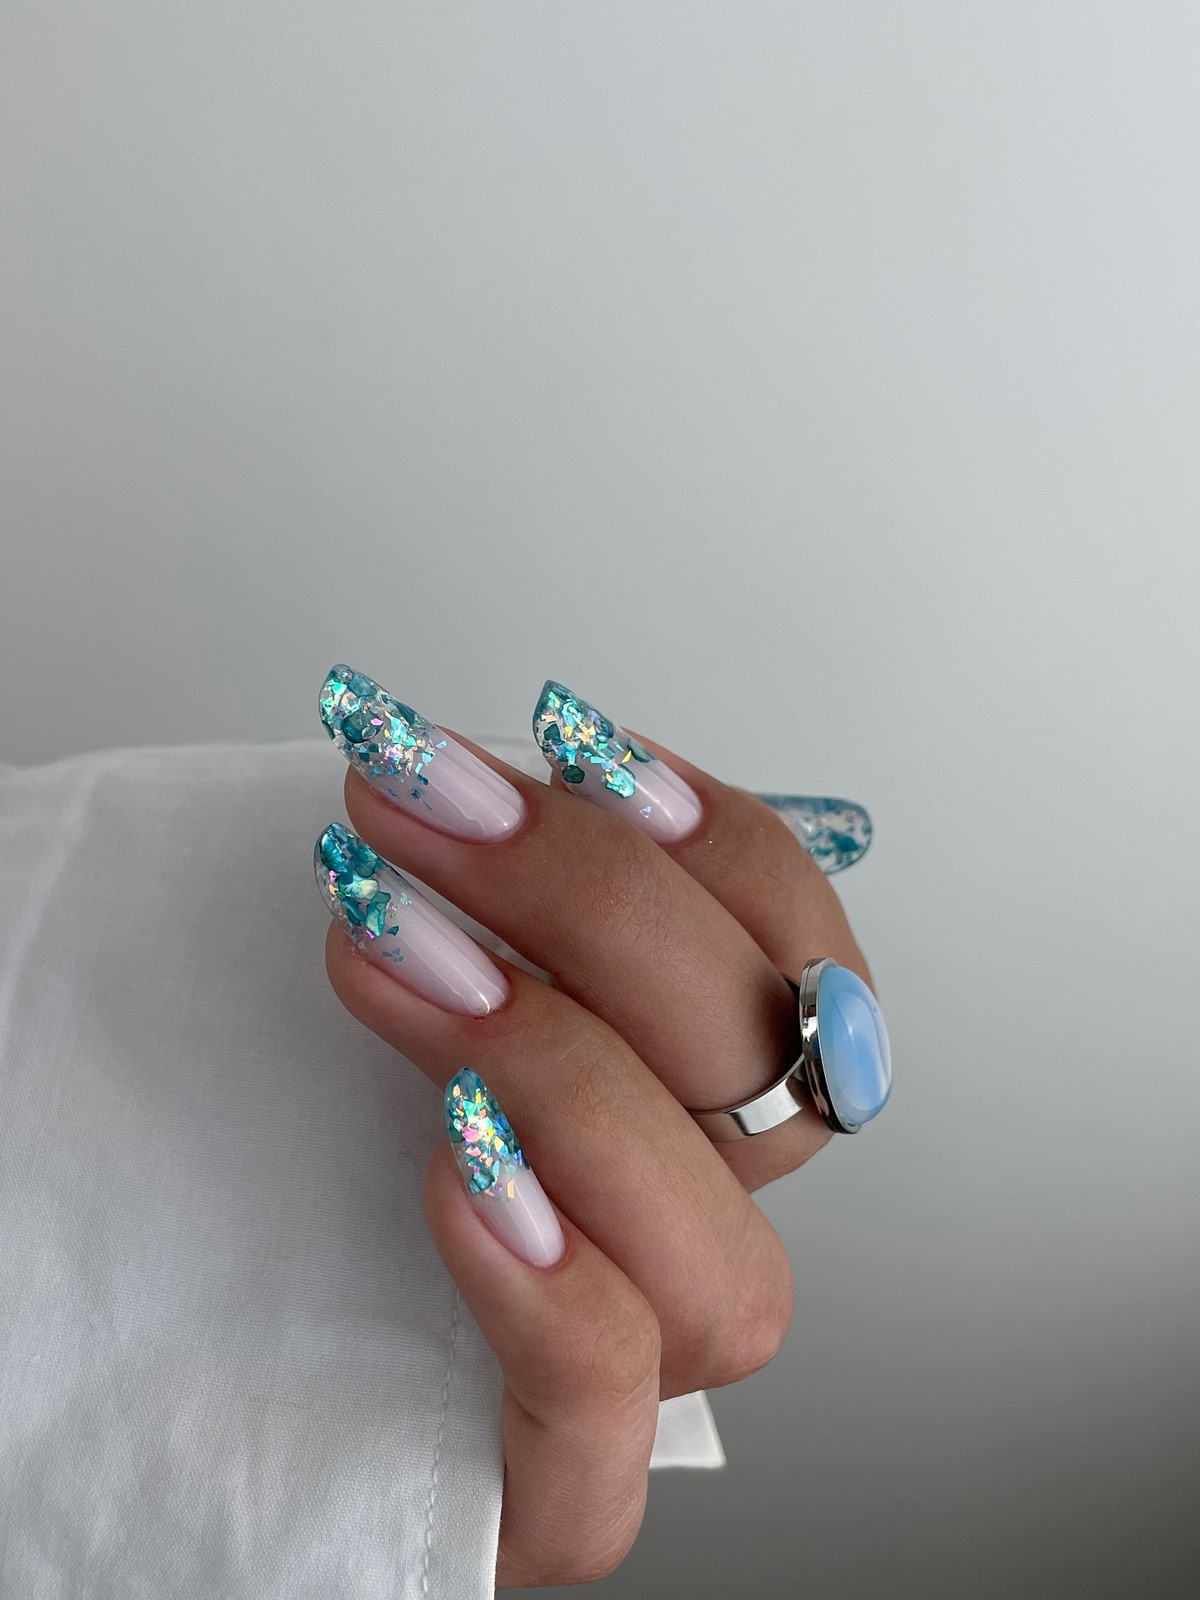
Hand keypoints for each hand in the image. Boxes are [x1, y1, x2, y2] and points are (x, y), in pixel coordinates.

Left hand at [315, 669, 883, 1585]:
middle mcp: (705, 1217)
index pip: (795, 947)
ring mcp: (648, 1362)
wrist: (238, 1348)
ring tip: (404, 971)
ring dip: (570, 1080)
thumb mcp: (429, 971)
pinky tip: (457, 1176)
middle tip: (419, 807)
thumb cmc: (337, 1133)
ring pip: (721, 1259)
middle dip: (591, 903)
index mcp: (711, 1091)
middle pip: (756, 1065)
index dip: (709, 834)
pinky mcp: (558, 1482)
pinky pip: (608, 1425)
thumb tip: (486, 759)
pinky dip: (553, 1286)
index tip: (562, 740)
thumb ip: (492, 889)